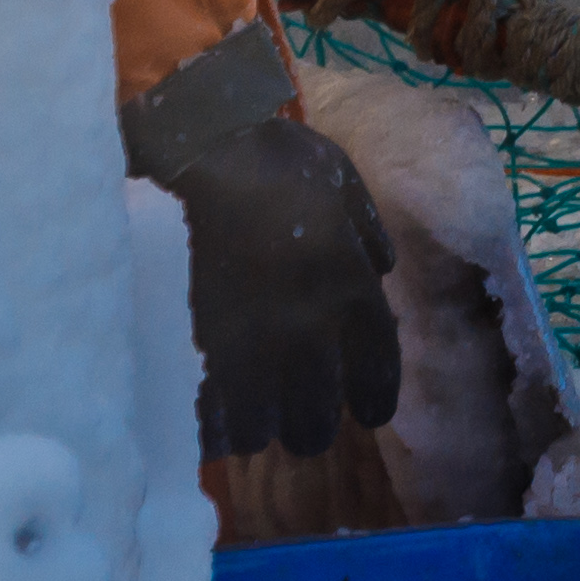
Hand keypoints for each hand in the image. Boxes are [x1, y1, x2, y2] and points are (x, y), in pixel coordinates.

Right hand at [140, 98, 403, 459]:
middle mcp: (308, 325)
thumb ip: (367, 230)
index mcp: (350, 285)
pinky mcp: (199, 341)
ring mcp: (250, 339)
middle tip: (307, 427)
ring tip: (256, 427)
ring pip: (263, 426)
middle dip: (314, 427)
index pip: (378, 365)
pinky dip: (213, 423)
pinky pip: (211, 410)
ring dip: (263, 430)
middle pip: (318, 414)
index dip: (376, 397)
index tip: (370, 414)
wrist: (206, 150)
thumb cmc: (277, 155)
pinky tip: (213, 424)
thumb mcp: (342, 180)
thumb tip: (380, 269)